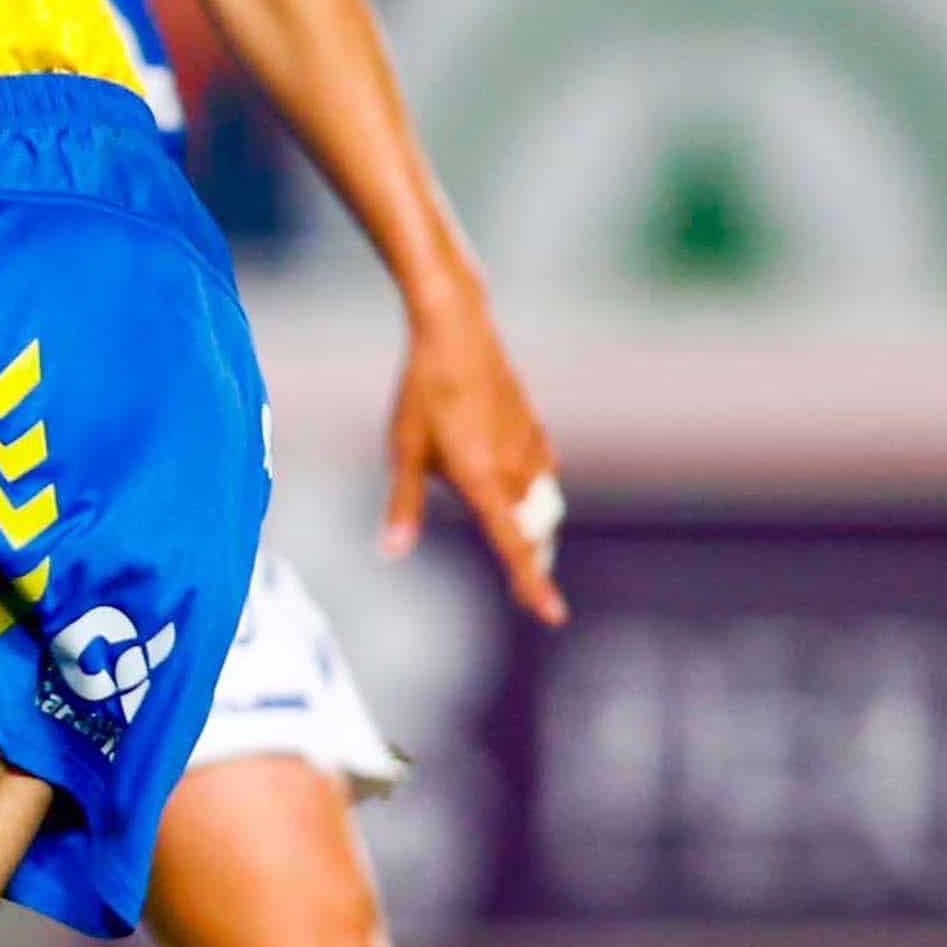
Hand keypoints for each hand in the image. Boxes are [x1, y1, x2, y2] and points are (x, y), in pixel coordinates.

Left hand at [381, 281, 569, 626]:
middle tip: (527, 585)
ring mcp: (530, 447)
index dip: (532, 584)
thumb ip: (403, 505)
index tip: (553, 615)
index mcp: (482, 482)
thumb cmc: (424, 392)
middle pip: (532, 533)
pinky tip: (519, 485)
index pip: (513, 546)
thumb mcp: (404, 450)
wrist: (457, 331)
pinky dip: (532, 489)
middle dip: (531, 559)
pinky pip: (541, 472)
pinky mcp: (535, 428)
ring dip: (533, 526)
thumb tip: (392, 551)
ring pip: (539, 503)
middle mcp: (515, 470)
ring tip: (529, 544)